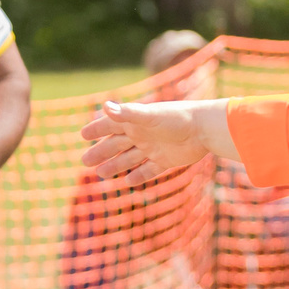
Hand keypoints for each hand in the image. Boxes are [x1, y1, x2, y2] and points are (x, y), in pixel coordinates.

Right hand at [80, 100, 222, 189]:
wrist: (205, 129)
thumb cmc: (178, 118)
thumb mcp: (149, 116)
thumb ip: (127, 113)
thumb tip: (105, 107)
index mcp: (137, 121)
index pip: (112, 124)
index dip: (97, 129)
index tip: (83, 134)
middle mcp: (143, 133)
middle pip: (117, 144)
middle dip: (101, 152)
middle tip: (85, 161)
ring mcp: (154, 147)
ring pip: (129, 158)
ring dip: (115, 165)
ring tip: (100, 173)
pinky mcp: (166, 160)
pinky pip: (148, 169)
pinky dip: (138, 175)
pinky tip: (127, 182)